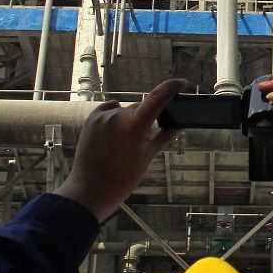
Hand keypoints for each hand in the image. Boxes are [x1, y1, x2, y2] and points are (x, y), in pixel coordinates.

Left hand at [56, 79, 186, 221]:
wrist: (91, 190)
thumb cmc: (123, 177)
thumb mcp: (147, 156)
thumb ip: (164, 136)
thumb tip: (179, 125)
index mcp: (134, 125)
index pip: (157, 98)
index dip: (172, 87)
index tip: (182, 83)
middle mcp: (117, 115)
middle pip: (141, 108)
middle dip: (147, 118)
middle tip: (145, 139)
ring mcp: (102, 116)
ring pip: (126, 111)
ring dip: (130, 120)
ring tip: (125, 144)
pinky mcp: (92, 118)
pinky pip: (110, 110)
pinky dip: (116, 116)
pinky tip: (116, 132)